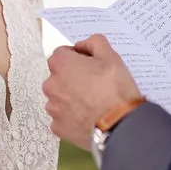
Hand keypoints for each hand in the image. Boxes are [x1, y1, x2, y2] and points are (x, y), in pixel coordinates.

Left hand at [43, 34, 142, 150]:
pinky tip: (89, 116)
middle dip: (74, 77)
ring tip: (94, 102)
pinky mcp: (58, 127)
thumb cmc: (114, 90)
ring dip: (72, 97)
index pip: (64, 53)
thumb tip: (84, 45)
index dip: (79, 57)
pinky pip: (63, 117)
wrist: (119, 125)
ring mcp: (53, 107)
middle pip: (60, 76)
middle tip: (95, 84)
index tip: (92, 65)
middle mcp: (51, 84)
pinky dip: (73, 116)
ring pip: (61, 97)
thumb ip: (94, 42)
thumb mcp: (111, 56)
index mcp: (60, 64)